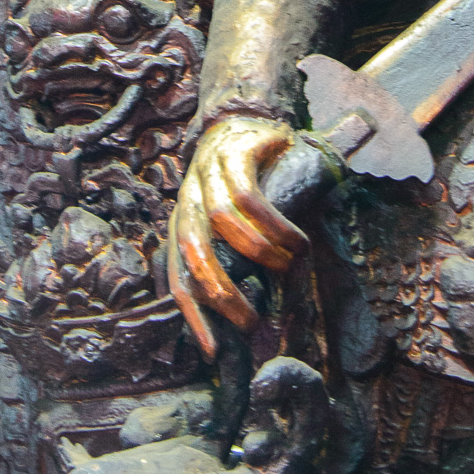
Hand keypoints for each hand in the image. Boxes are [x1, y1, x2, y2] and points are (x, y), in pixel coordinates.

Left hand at [168, 116, 308, 359]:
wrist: (246, 121)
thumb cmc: (243, 185)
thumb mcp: (229, 224)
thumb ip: (232, 260)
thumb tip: (255, 315)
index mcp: (183, 224)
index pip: (178, 277)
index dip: (193, 316)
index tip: (213, 351)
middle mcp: (188, 200)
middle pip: (194, 252)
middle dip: (222, 293)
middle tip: (252, 319)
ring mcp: (207, 174)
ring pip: (223, 221)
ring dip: (259, 252)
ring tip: (288, 265)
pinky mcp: (233, 153)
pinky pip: (249, 195)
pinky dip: (273, 223)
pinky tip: (296, 239)